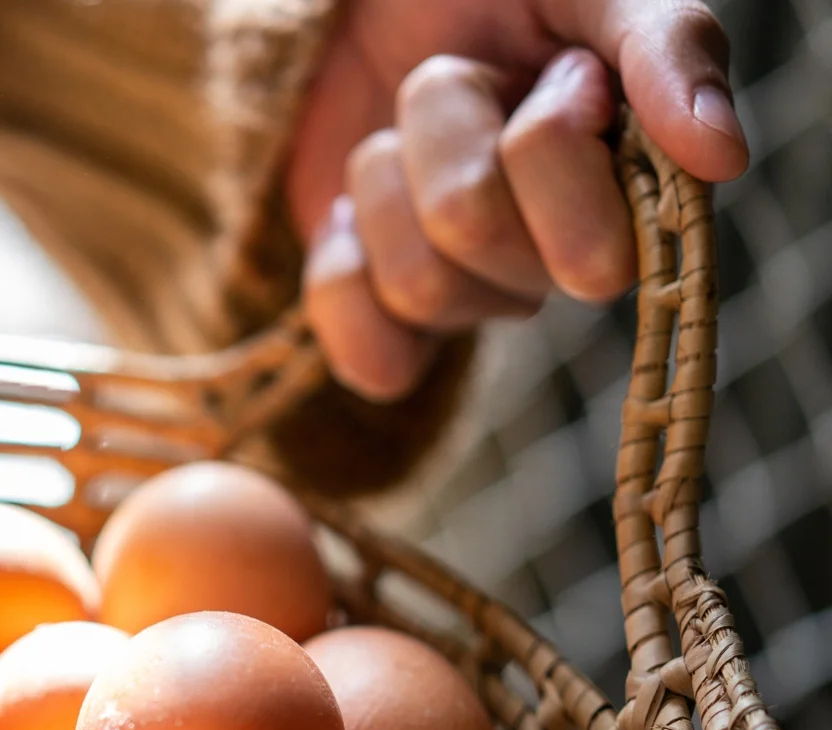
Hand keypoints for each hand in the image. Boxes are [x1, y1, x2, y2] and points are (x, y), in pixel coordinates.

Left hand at [287, 0, 745, 400]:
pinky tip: (351, 217)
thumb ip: (666, 47)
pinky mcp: (393, 320)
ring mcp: (474, 295)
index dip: (547, 148)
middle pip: (474, 236)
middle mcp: (557, 263)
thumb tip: (719, 156)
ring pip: (416, 286)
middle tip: (469, 86)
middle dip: (446, 139)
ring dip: (384, 181)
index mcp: (632, 198)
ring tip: (408, 132)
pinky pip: (374, 363)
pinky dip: (342, 281)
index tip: (563, 76)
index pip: (592, 254)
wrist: (383, 10)